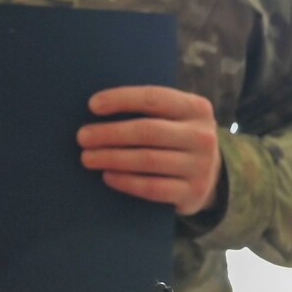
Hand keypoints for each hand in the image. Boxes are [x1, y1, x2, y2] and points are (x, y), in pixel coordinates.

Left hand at [79, 85, 224, 215]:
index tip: (92, 105)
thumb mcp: (176, 116)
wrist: (209, 174)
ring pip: (147, 160)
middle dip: (110, 133)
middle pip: (148, 131)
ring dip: (112, 158)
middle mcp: (203, 136)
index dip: (121, 99)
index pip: (154, 98)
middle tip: (83, 137)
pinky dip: (126, 182)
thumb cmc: (176, 138)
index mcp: (197, 108)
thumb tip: (98, 106)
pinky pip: (152, 187)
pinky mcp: (193, 192)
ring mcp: (200, 166)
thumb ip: (150, 109)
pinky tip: (107, 177)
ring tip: (88, 158)